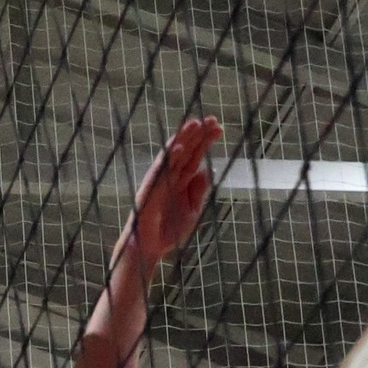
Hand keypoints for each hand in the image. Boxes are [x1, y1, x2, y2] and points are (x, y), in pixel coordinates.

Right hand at [125, 116, 217, 267]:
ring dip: (183, 139)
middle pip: (186, 150)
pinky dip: (168, 160)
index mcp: (181, 181)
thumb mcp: (192, 211)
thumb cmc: (168, 232)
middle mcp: (170, 177)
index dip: (205, 141)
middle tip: (211, 118)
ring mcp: (159, 181)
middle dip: (197, 135)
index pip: (195, 156)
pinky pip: (160, 172)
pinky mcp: (150, 190)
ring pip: (172, 156)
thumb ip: (198, 192)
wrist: (149, 249)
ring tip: (194, 124)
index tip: (218, 127)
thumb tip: (206, 172)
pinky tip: (178, 148)